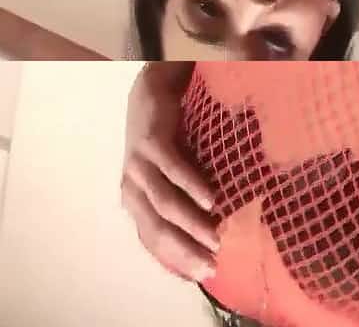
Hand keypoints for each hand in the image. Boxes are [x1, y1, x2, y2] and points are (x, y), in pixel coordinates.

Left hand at [121, 62, 219, 282]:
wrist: (151, 94)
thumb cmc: (167, 142)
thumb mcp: (170, 178)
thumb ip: (183, 204)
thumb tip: (212, 235)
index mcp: (136, 201)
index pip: (153, 241)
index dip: (176, 261)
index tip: (204, 276)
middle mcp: (132, 188)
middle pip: (156, 228)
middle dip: (184, 250)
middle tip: (212, 265)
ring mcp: (138, 165)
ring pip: (163, 203)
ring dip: (190, 224)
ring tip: (215, 237)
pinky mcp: (151, 143)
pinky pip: (171, 168)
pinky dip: (190, 185)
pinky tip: (209, 199)